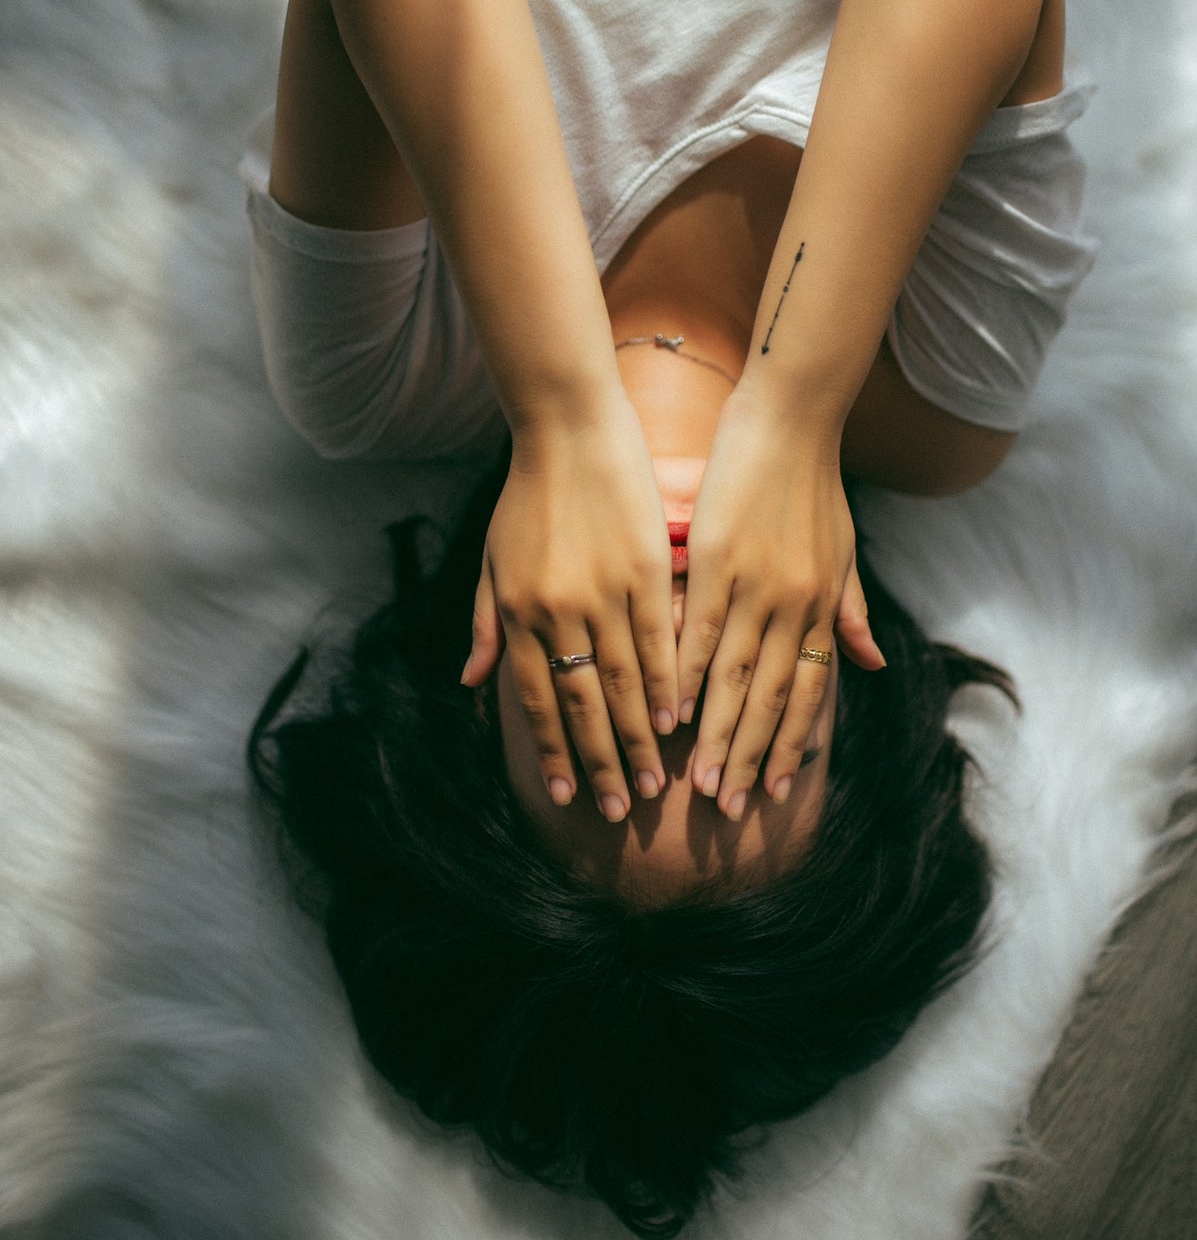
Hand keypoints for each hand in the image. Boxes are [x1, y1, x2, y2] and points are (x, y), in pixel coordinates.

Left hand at [460, 398, 677, 818]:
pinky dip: (668, 681)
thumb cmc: (526, 495)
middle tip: (620, 810)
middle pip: (581, 702)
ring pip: (623, 680)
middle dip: (600, 761)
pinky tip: (679, 716)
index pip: (534, 698)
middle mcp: (557, 610)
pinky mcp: (644, 568)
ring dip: (639, 735)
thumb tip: (474, 686)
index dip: (550, 749)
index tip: (564, 795)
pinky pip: (658, 638)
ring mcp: (603, 590)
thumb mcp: (492, 561)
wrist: (567, 428)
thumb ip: (486, 625)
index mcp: (518, 612)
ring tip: (655, 779)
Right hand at [676, 388, 885, 816]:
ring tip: (696, 782)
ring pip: (734, 678)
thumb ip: (851, 611)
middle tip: (729, 809)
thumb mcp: (844, 551)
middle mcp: (794, 606)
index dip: (790, 745)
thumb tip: (872, 666)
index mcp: (822, 606)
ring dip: (715, 734)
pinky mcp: (718, 561)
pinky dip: (684, 674)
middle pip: (770, 699)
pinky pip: (699, 631)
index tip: (773, 792)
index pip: (807, 694)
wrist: (793, 416)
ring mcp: (756, 586)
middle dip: (749, 758)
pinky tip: (668, 709)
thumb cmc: (815, 480)